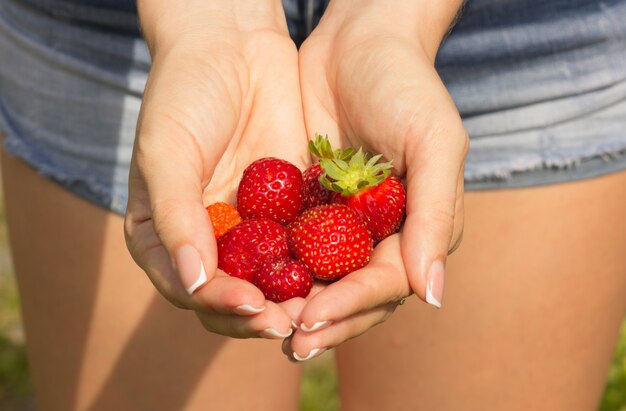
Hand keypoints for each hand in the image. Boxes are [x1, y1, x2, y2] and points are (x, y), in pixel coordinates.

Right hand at [124, 1, 308, 338]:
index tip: (256, 309)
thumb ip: (175, 216)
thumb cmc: (183, 93)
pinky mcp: (288, 209)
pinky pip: (305, 244)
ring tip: (323, 309)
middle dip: (263, 313)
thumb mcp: (167, 152)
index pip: (191, 288)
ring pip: (273, 279)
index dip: (221, 306)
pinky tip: (344, 272)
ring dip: (295, 298)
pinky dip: (320, 262)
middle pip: (234, 296)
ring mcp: (250, 227)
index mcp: (165, 236)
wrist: (231, 44)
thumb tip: (194, 282)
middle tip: (296, 322)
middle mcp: (208, 239)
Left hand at [286, 1, 467, 358]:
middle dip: (320, 319)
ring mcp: (342, 222)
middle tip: (285, 340)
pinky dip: (271, 264)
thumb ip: (435, 215)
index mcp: (416, 230)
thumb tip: (432, 296)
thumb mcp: (433, 142)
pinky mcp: (308, 204)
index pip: (385, 284)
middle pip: (350, 293)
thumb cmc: (407, 86)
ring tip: (259, 321)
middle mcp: (379, 235)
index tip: (314, 319)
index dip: (352, 305)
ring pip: (317, 278)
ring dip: (292, 303)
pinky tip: (245, 278)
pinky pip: (289, 243)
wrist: (360, 41)